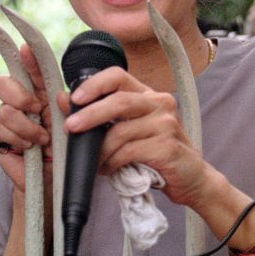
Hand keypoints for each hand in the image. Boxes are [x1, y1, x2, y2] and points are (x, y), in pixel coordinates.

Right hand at [0, 44, 55, 191]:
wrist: (53, 178)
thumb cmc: (62, 148)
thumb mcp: (70, 125)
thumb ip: (67, 109)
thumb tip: (61, 95)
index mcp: (39, 92)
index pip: (30, 69)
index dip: (27, 57)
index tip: (26, 49)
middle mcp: (19, 101)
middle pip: (2, 83)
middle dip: (20, 96)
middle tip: (37, 110)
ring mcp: (5, 117)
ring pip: (4, 110)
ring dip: (26, 127)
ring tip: (40, 140)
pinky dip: (17, 139)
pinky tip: (28, 147)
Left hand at [66, 67, 208, 206]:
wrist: (191, 180)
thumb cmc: (156, 154)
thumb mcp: (127, 132)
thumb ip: (99, 116)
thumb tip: (63, 99)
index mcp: (148, 95)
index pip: (118, 76)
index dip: (94, 84)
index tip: (74, 98)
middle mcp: (160, 103)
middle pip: (119, 101)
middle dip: (90, 115)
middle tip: (71, 128)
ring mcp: (166, 124)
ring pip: (121, 131)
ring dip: (100, 149)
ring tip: (94, 162)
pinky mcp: (168, 146)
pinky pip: (129, 152)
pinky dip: (112, 162)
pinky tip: (109, 169)